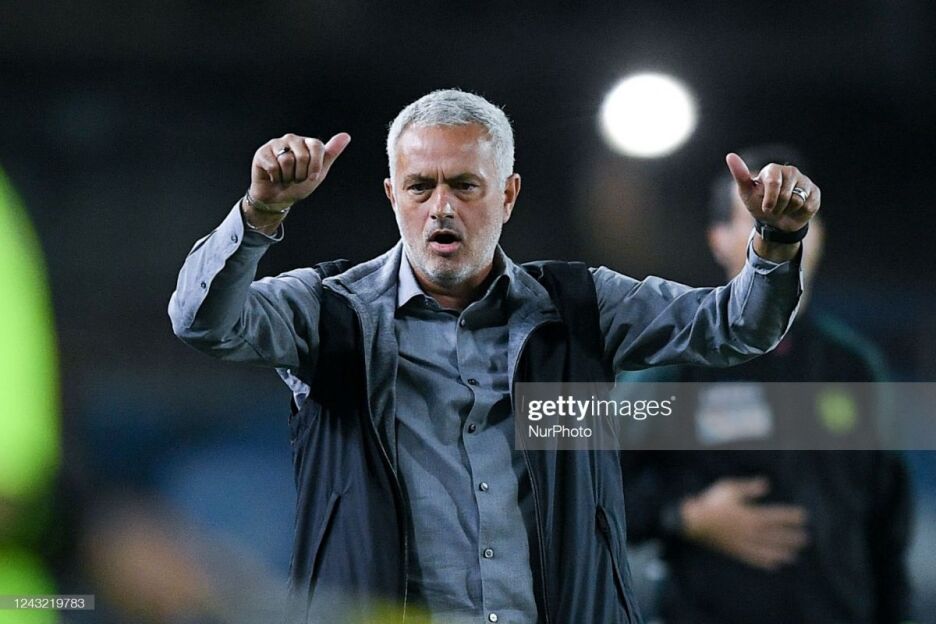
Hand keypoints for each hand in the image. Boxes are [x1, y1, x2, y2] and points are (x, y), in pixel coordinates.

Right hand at [248, 132, 350, 208]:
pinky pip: (273, 166)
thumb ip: (331, 153)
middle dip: (300, 174)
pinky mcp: (262, 152)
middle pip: (302, 156)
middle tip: (295, 178)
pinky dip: (275, 177)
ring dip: (287, 176)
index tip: (312, 177)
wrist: (278, 198)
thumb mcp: (319, 173)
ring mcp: (276, 144)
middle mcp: (292, 139)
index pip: (317, 146)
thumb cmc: (299, 185)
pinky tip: (273, 177)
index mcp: (308, 143)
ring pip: (286, 160)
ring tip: (284, 177)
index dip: (315, 165)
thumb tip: (346, 135)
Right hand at [680, 477, 808, 570]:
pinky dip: (766, 562)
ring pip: (768, 549)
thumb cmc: (711, 502)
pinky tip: (775, 564)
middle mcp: (750, 532)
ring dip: (783, 551)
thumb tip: (766, 484)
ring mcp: (744, 543)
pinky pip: (754, 559)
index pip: (776, 516)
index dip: (791, 517)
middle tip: (806, 539)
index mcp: (751, 515)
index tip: (803, 517)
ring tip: (795, 554)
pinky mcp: (736, 551)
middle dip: (792, 537)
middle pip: (776, 535)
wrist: (694, 522)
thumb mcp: (730, 489)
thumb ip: (749, 488)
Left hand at [726, 153, 819, 232]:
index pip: (773, 182)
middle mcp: (790, 172)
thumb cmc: (759, 204)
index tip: (765, 208)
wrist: (775, 222)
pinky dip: (799, 212)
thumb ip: (740, 175)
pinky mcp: (814, 192)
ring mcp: (804, 181)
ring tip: (784, 208)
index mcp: (773, 170)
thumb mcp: (746, 193)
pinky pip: (808, 205)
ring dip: (788, 211)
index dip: (770, 199)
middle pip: (786, 195)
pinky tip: (796, 210)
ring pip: (798, 201)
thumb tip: (730, 155)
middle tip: (774, 208)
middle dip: (777, 207)